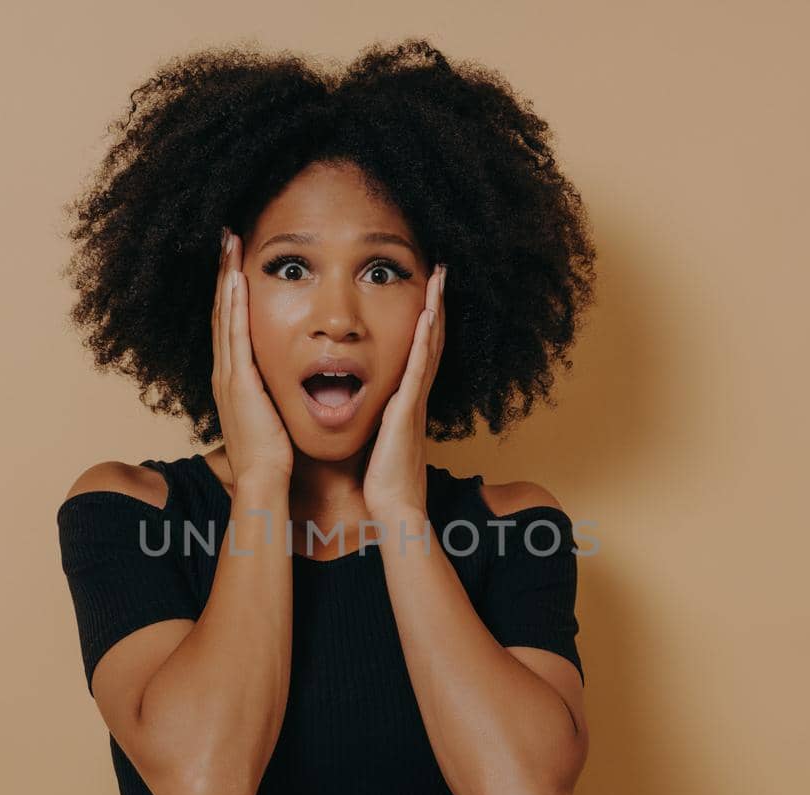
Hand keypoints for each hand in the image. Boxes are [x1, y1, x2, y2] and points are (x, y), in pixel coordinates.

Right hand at [212, 227, 292, 487]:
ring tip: (229, 244)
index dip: (232, 292)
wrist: (264, 480)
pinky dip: (234, 305)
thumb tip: (287, 384)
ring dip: (227, 277)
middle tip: (227, 238)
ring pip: (225, 315)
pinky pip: (236, 334)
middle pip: (223, 311)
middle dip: (225, 273)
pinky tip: (237, 279)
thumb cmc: (273, 455)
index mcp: (235, 379)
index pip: (231, 325)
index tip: (237, 262)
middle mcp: (225, 371)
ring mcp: (229, 374)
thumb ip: (274, 395)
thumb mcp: (271, 415)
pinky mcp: (239, 380)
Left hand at [364, 263, 446, 521]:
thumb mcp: (381, 441)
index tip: (425, 291)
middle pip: (431, 341)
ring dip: (434, 311)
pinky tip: (427, 316)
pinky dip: (425, 341)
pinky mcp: (408, 411)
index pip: (419, 352)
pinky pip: (419, 369)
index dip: (424, 321)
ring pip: (429, 347)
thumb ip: (380, 421)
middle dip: (435, 305)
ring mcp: (415, 401)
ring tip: (438, 279)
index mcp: (407, 401)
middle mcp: (416, 396)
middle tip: (440, 271)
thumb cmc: (384, 481)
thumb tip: (370, 408)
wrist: (394, 508)